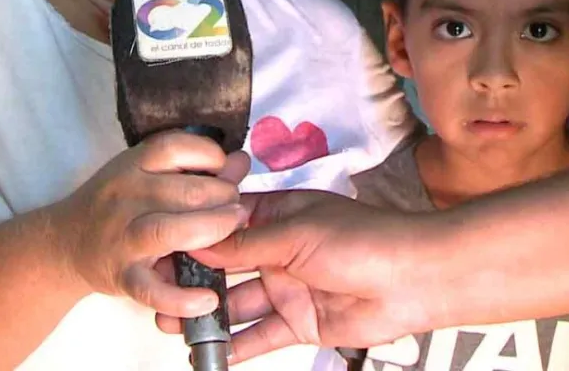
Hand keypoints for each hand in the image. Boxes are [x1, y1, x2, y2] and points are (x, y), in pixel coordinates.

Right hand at [52, 131, 250, 318]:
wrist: (64, 243)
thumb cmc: (116, 203)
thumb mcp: (146, 175)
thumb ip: (193, 169)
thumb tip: (241, 161)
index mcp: (133, 164)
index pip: (175, 147)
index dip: (209, 155)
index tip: (225, 168)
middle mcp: (126, 195)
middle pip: (185, 191)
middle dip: (224, 198)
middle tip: (238, 208)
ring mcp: (122, 236)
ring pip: (168, 231)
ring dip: (210, 230)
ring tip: (233, 232)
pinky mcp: (122, 275)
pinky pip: (152, 289)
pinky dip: (181, 299)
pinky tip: (208, 299)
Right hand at [156, 189, 433, 362]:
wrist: (413, 280)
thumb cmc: (360, 239)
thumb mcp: (296, 233)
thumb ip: (246, 244)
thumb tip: (199, 242)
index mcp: (275, 215)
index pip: (223, 223)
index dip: (191, 233)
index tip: (155, 245)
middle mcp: (275, 250)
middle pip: (224, 265)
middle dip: (192, 277)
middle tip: (155, 290)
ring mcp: (286, 287)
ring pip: (237, 302)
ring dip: (207, 313)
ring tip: (170, 323)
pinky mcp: (299, 322)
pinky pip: (261, 334)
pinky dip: (236, 345)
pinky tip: (208, 354)